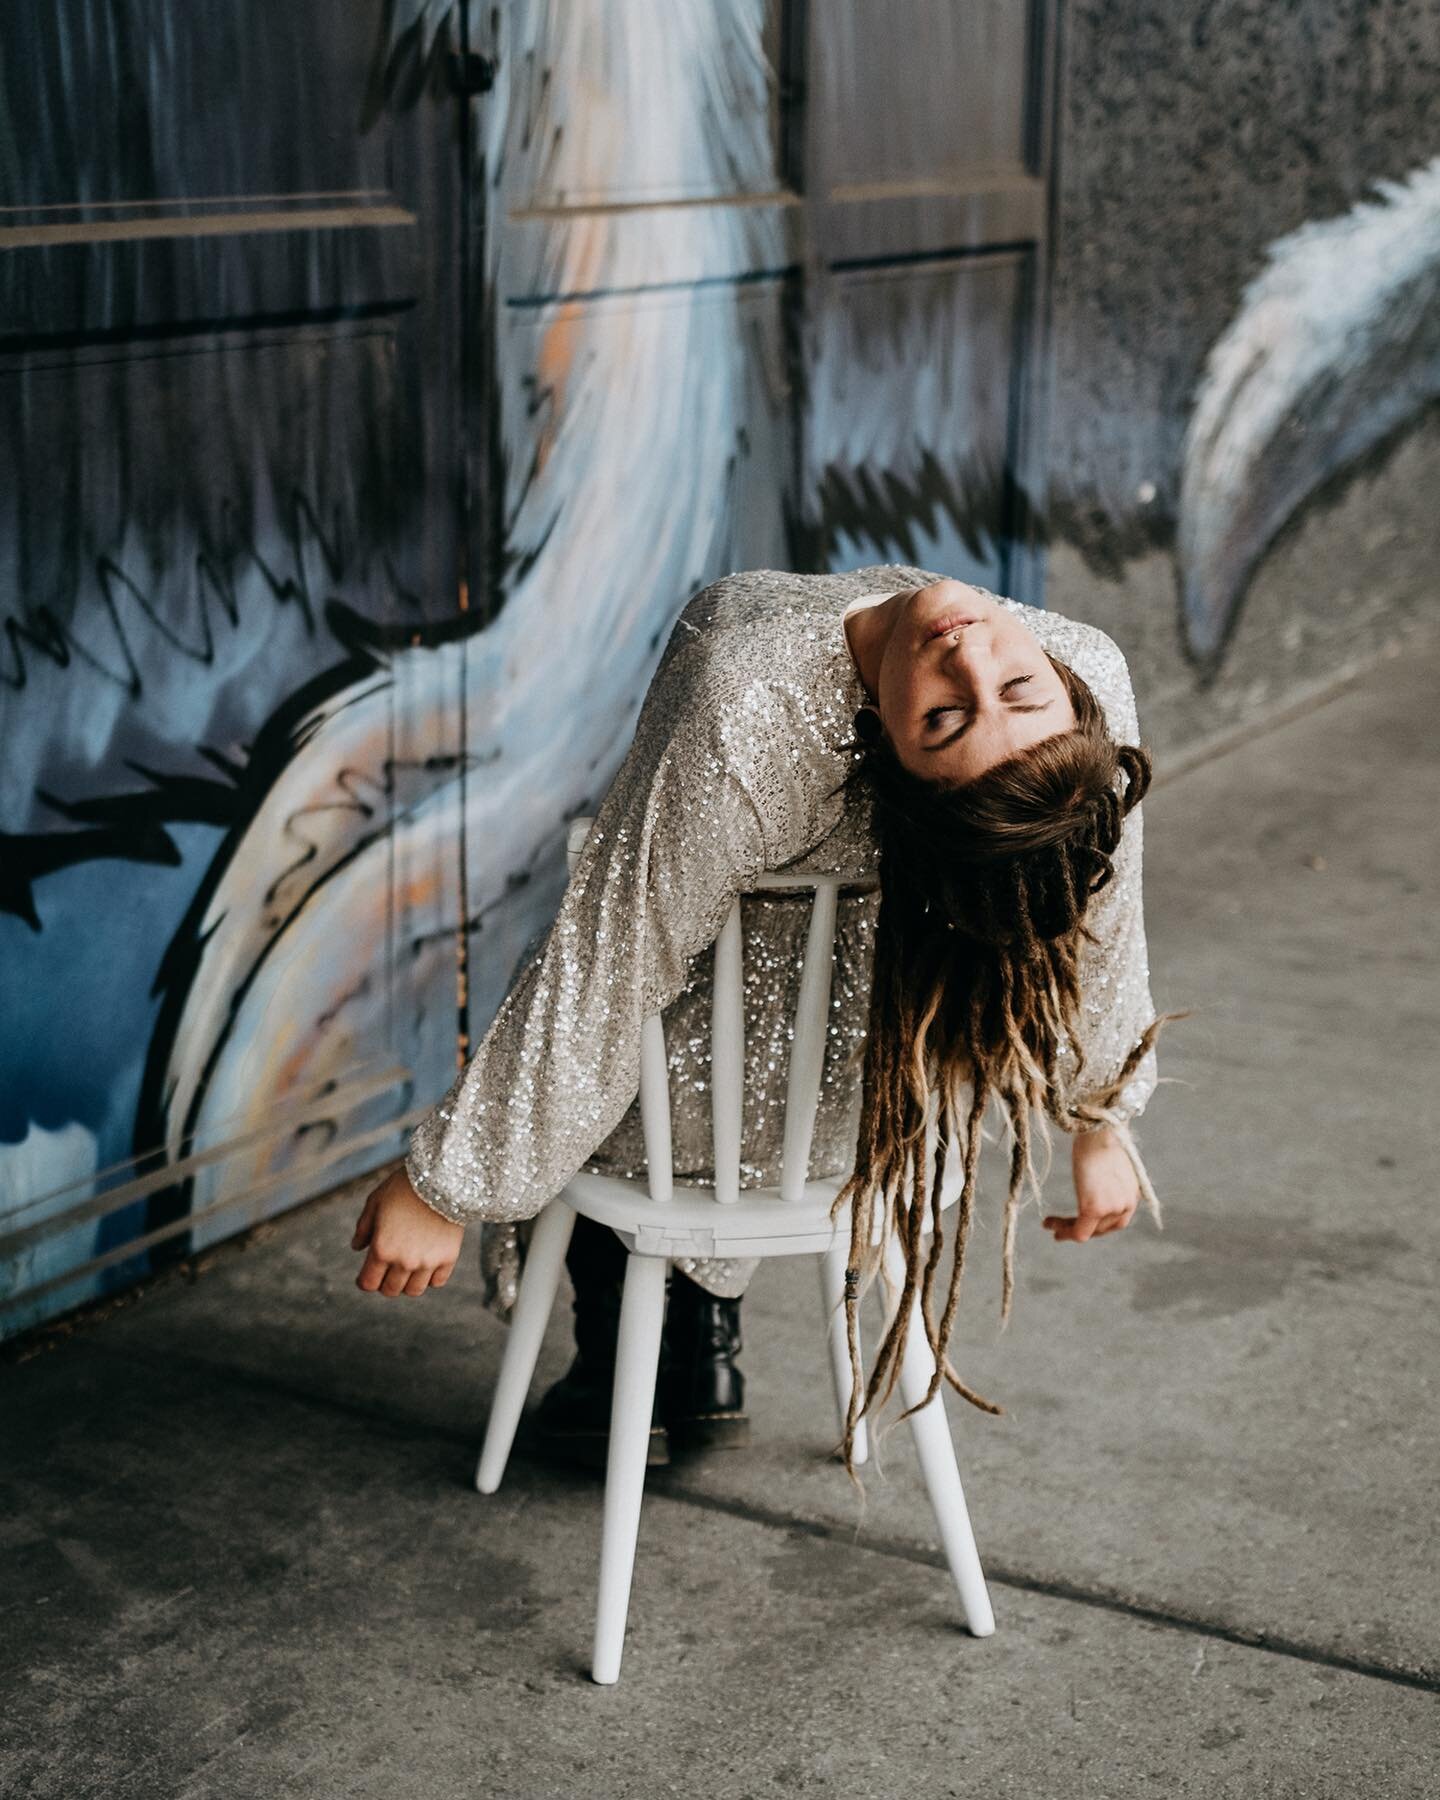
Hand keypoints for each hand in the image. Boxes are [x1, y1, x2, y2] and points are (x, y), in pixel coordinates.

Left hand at [351, 1164, 464, 1296]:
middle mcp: (404, 1261)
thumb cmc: (404, 1187)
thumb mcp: (376, 1202)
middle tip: (387, 1272)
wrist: (443, 1178)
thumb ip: (363, 1227)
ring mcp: (428, 1262)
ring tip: (407, 1270)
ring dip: (407, 1283)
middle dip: (384, 1283)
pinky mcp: (449, 1258)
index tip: (366, 1277)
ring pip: (414, 1291)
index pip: (368, 1284)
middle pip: (390, 1290)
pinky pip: (437, 1282)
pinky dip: (430, 1278)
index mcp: (382, 1249)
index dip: (364, 1281)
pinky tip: (427, 1264)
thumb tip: (357, 1248)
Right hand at [1042, 1127, 1138, 1242]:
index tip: (1079, 1221)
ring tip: (1050, 1225)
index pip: (1116, 1219)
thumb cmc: (1100, 1135)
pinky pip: (1079, 1231)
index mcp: (1131, 1193)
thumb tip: (1091, 1180)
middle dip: (1081, 1228)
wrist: (1100, 1128)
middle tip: (1060, 1227)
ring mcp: (1112, 1207)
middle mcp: (1126, 1204)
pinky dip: (1064, 1232)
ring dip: (1068, 1229)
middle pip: (1103, 1228)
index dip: (1097, 1224)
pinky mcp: (1095, 1208)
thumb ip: (1104, 1178)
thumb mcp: (1107, 1161)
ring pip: (1089, 1231)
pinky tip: (1050, 1226)